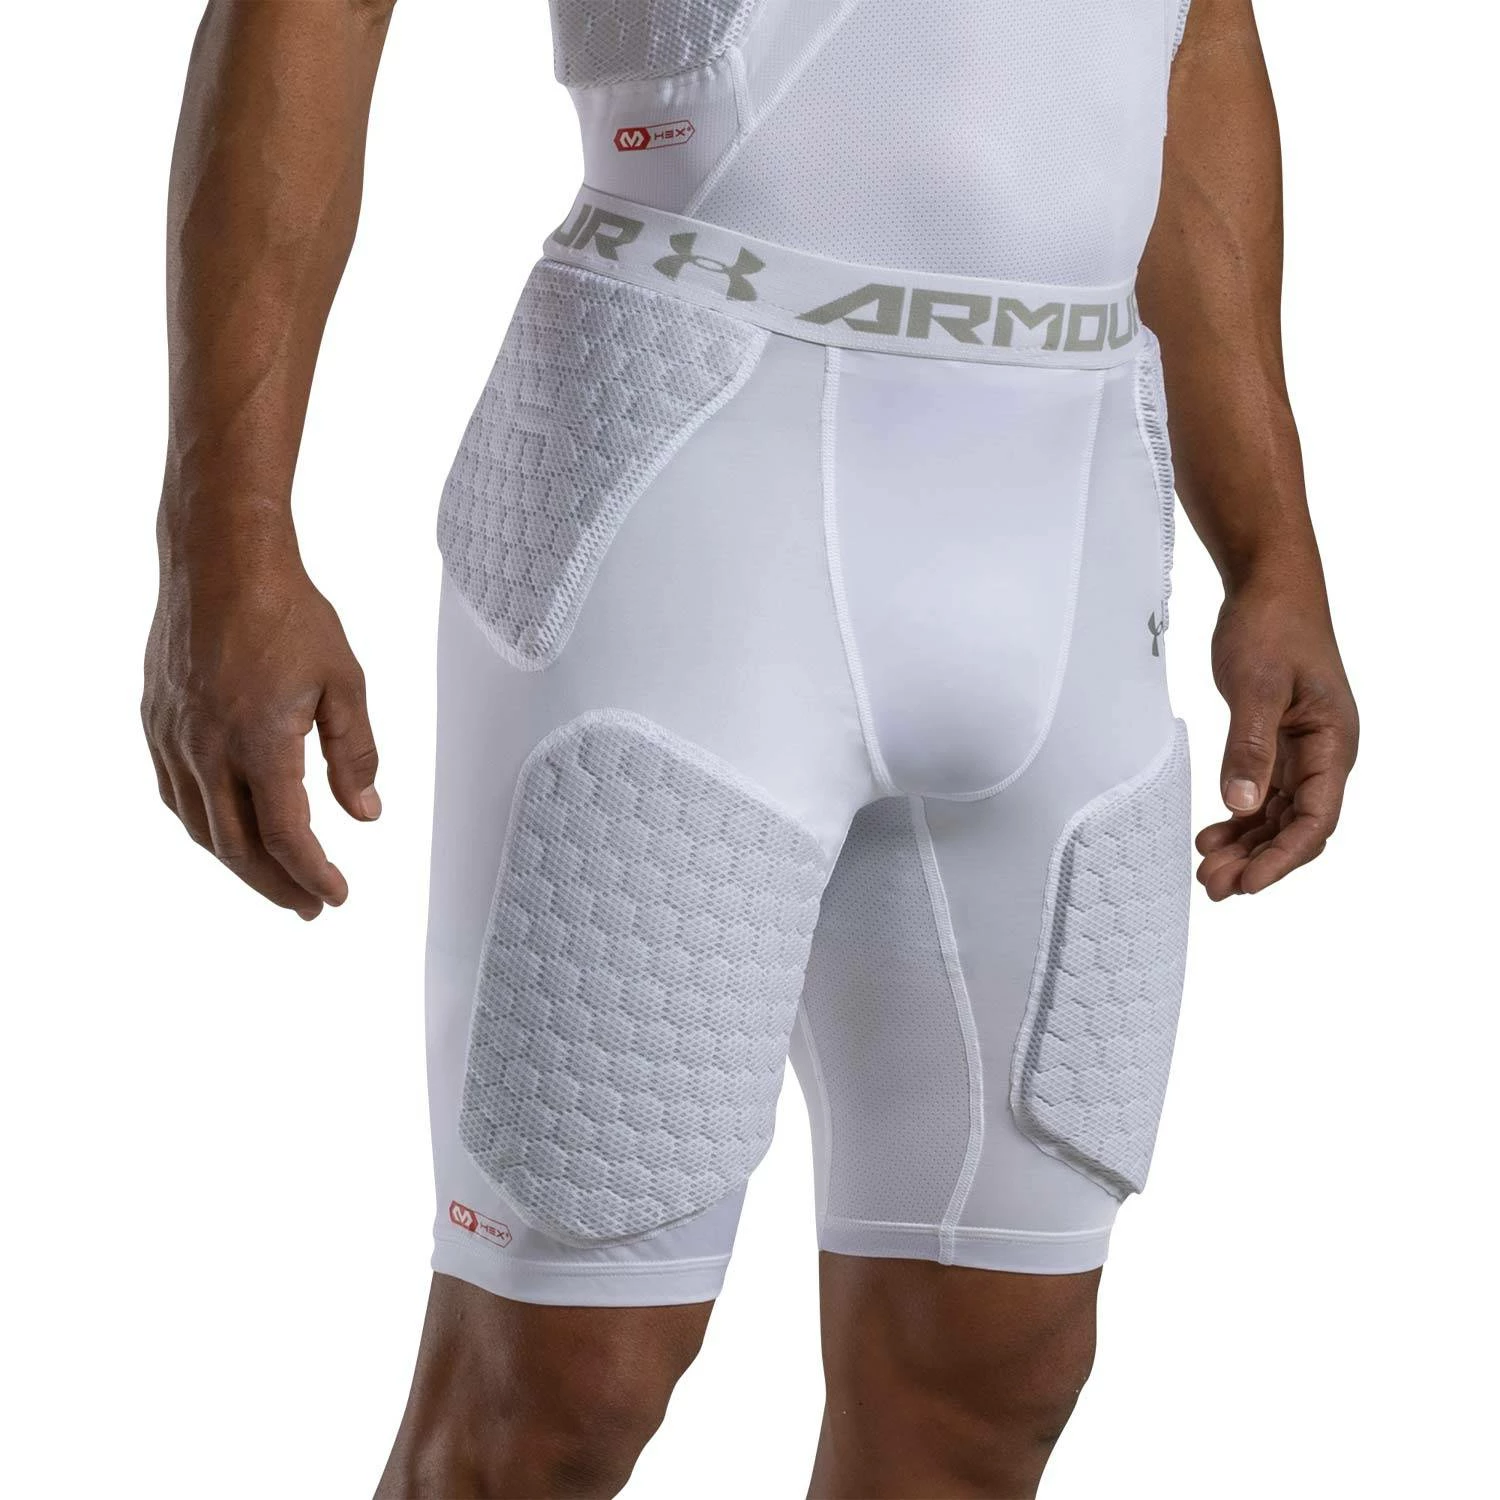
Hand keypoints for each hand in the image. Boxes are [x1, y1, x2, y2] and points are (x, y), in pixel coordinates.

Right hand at [142, 521, 380, 918]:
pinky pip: (176, 795)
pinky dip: (205, 826)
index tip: (337, 896)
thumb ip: (355, 754)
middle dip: (277, 885)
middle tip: (309, 907)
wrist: (219, 559)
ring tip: (276, 881)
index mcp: (260, 743)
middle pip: (238, 847)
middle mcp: (208, 748)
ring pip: (201, 827)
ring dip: (239, 864)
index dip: (313, 875)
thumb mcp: (344, 683)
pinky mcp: (157, 721)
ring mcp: (174, 737)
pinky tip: (227, 832)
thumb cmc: (287, 612)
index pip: (286, 836)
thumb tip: (366, 813)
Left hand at [1196, 576, 1357, 899]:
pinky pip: (1264, 794)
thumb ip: (1249, 746)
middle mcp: (1324, 753)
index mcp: (1333, 743)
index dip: (1283, 856)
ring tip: (1207, 870)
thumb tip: (1242, 805)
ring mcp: (1301, 750)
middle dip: (1258, 860)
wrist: (1269, 586)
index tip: (1249, 882)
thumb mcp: (1256, 686)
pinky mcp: (1277, 743)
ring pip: (1279, 815)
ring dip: (1246, 846)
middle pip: (1297, 826)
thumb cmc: (1272, 626)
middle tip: (1214, 886)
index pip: (1316, 818)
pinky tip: (1212, 835)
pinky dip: (1240, 818)